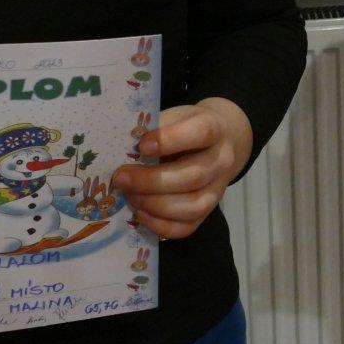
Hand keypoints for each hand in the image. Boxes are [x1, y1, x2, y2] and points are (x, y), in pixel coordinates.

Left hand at [112, 98, 251, 239]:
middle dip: (151, 181)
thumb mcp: (175, 116)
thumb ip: (155, 127)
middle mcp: (222, 161)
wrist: (217, 143)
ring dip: (155, 204)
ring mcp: (218, 189)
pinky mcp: (208, 211)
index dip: (170, 140)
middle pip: (193, 176)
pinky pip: (187, 227)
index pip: (201, 133)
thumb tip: (125, 148)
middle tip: (121, 178)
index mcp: (215, 129)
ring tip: (130, 196)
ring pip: (193, 206)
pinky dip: (160, 225)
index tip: (142, 146)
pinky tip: (140, 213)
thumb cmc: (186, 127)